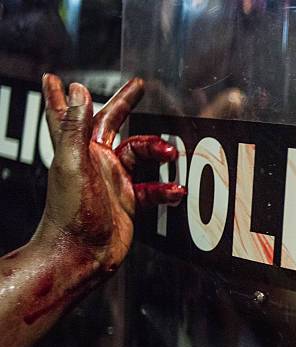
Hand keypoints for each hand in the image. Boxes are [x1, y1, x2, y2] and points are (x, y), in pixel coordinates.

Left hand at [37, 74, 185, 275]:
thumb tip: (77, 89)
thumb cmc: (69, 213)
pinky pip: (152, 188)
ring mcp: (114, 181)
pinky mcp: (129, 201)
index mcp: (79, 150)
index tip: (56, 78)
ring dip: (158, 151)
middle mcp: (96, 162)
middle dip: (126, 104)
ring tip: (171, 152)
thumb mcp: (72, 164)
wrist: (81, 255)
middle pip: (112, 124)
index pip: (70, 115)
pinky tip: (176, 191)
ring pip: (141, 154)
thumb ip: (76, 126)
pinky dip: (166, 189)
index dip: (62, 97)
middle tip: (139, 86)